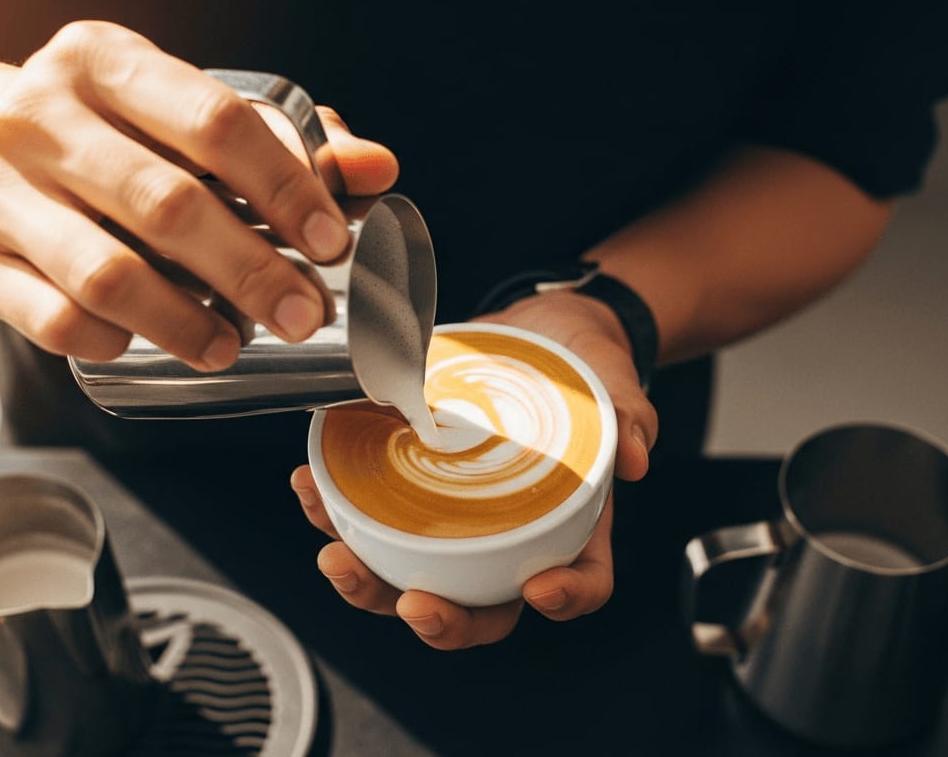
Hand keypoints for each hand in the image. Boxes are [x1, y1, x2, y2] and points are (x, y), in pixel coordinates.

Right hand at [0, 21, 397, 368]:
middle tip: (303, 315)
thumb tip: (377, 170)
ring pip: (107, 275)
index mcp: (103, 61)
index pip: (213, 121)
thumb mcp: (179, 111)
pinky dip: (113, 340)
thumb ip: (285, 140)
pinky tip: (147, 343)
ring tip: (231, 345)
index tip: (329, 243)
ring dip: (185, 323)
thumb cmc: (103, 133)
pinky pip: (54, 321)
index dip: (284, 188)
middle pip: (168, 206)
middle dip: (251, 272)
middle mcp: (39, 117)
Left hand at [290, 290, 657, 648]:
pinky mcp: (409, 491)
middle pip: (481, 606)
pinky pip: (368, 518)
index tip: (538, 590)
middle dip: (440, 618)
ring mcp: (456, 520)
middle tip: (412, 602)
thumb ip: (629, 414)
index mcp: (572, 526)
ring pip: (412, 575)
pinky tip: (310, 486)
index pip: (580, 582)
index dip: (563, 599)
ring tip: (334, 553)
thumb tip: (637, 453)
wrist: (539, 330)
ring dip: (367, 579)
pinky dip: (334, 510)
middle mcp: (511, 538)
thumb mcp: (613, 381)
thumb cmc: (582, 368)